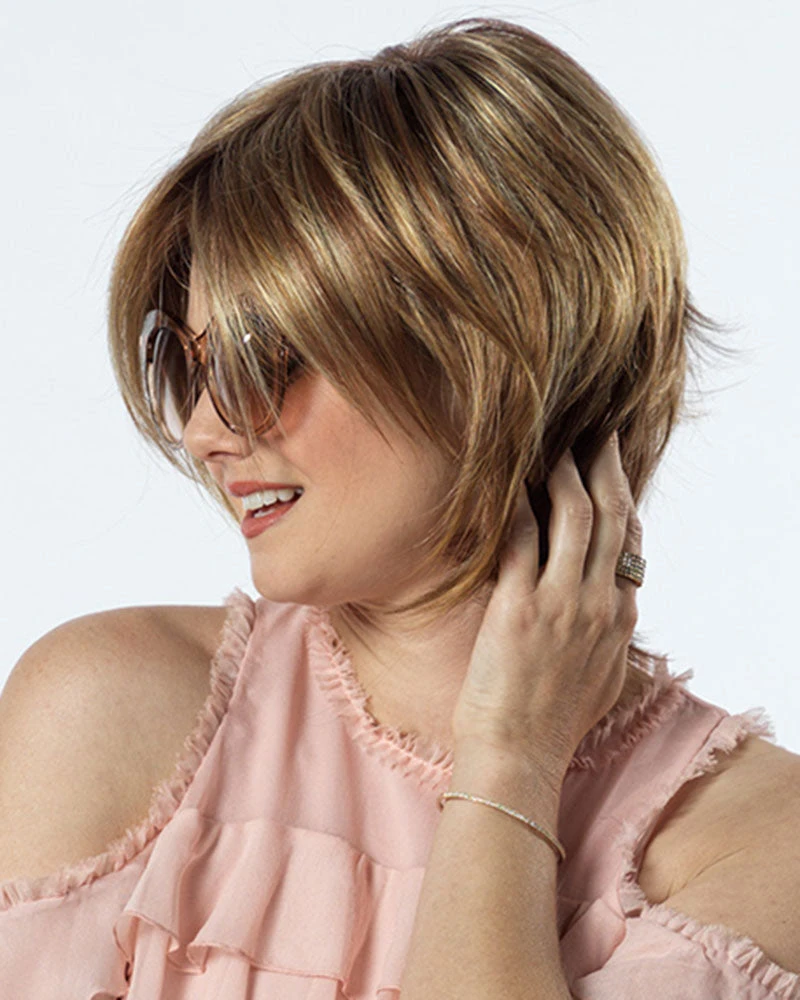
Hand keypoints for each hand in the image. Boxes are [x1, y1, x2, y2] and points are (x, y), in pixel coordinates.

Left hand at [451, 431, 641, 784]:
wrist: (519, 754)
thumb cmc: (552, 723)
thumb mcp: (602, 679)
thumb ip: (611, 638)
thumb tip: (612, 614)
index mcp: (619, 619)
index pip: (632, 543)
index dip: (624, 500)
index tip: (613, 473)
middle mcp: (599, 603)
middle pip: (613, 517)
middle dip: (606, 468)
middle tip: (597, 436)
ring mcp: (562, 603)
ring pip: (575, 516)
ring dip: (566, 474)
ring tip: (554, 448)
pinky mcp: (520, 606)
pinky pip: (522, 539)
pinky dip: (518, 505)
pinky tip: (509, 483)